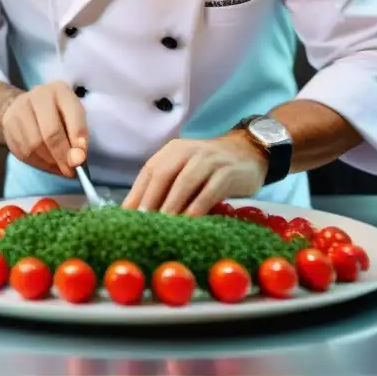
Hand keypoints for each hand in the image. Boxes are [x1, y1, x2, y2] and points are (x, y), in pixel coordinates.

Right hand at [0, 81, 87, 177]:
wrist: (23, 106)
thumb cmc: (56, 113)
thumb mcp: (73, 116)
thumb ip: (78, 135)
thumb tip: (77, 160)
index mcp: (60, 90)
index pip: (72, 115)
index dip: (78, 139)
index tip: (81, 159)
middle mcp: (38, 96)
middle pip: (51, 133)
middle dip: (62, 156)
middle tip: (70, 170)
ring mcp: (20, 109)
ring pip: (35, 145)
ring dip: (50, 162)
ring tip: (60, 167)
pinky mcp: (9, 125)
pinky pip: (24, 152)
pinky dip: (38, 163)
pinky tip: (47, 164)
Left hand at [122, 131, 268, 215]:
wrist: (250, 152)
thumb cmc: (211, 168)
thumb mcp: (186, 170)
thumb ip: (167, 186)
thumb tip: (140, 213)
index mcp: (173, 150)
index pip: (150, 170)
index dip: (137, 193)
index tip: (126, 216)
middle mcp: (188, 150)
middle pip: (164, 174)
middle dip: (151, 199)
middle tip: (143, 223)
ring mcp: (209, 160)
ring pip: (185, 182)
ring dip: (172, 204)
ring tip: (163, 225)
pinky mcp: (228, 172)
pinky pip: (209, 191)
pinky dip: (198, 206)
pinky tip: (190, 221)